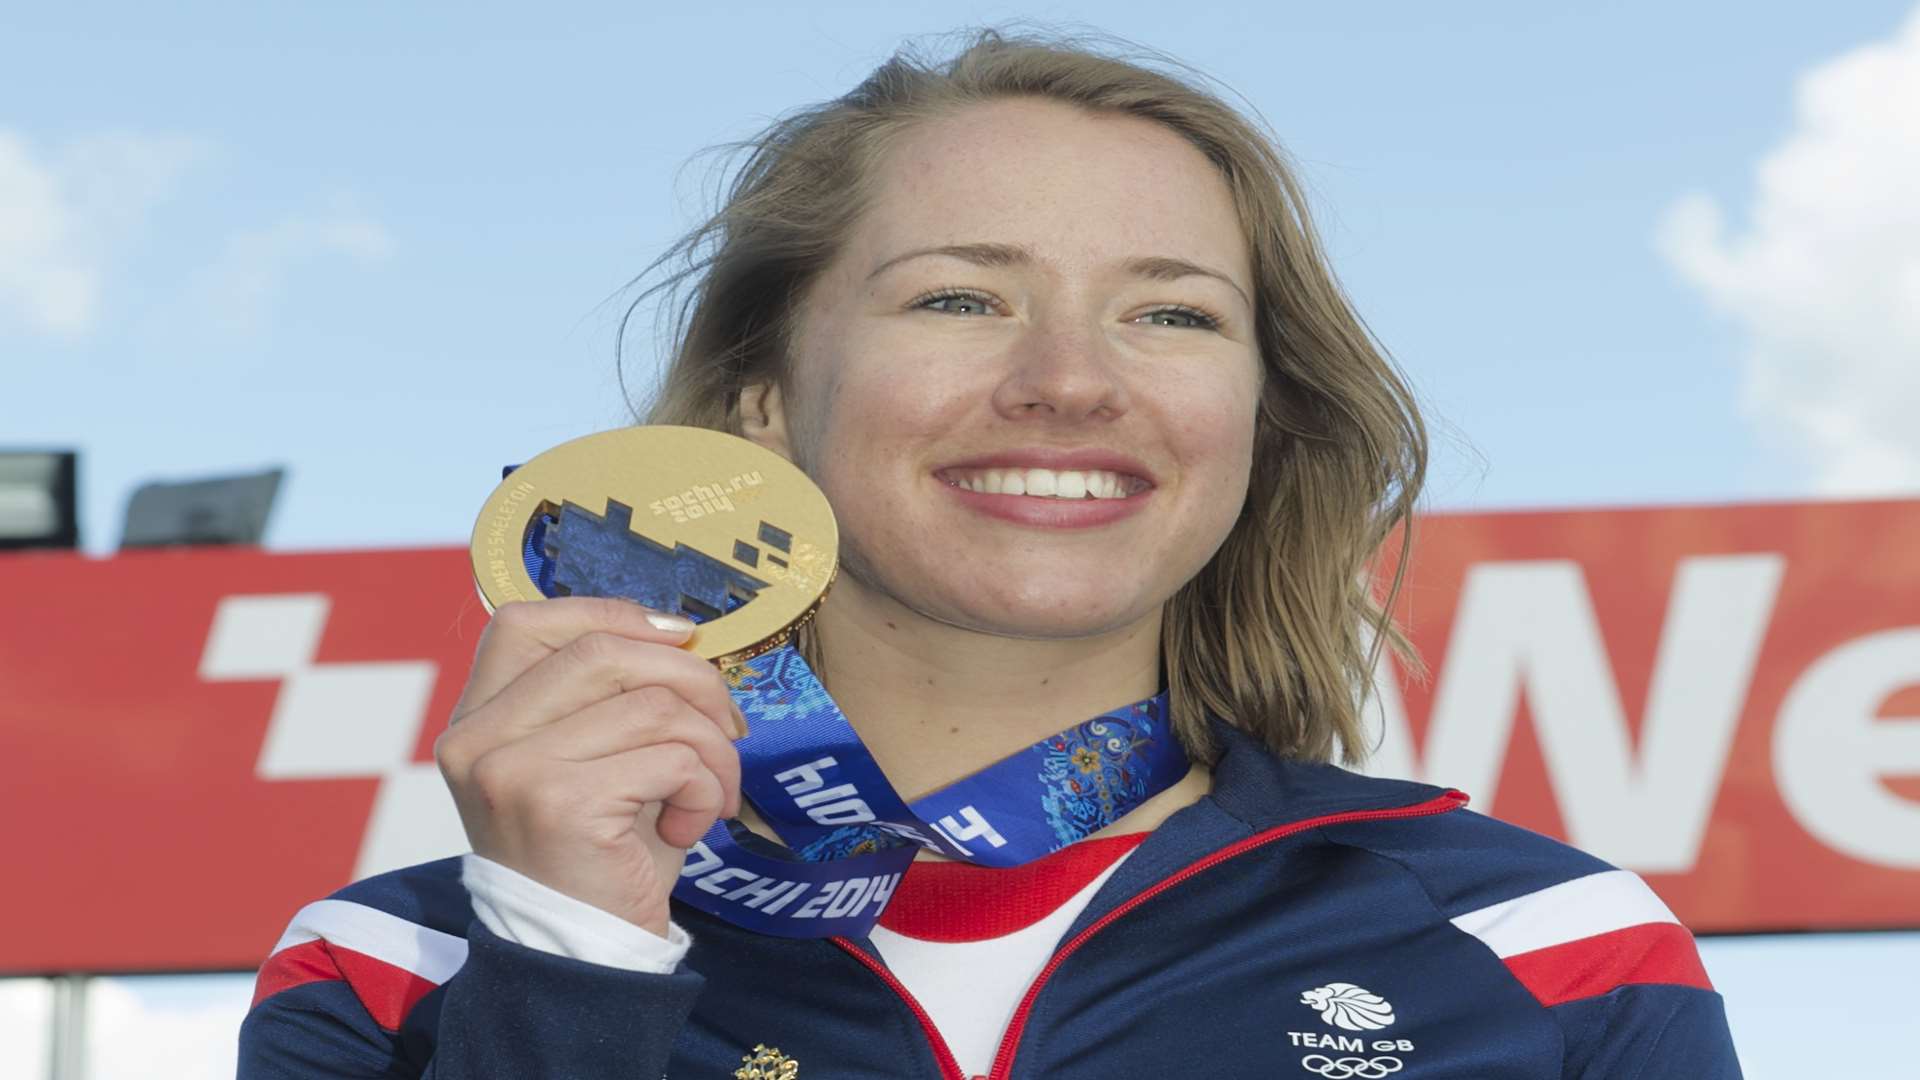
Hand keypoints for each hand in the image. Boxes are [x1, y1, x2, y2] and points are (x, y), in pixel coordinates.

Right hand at [435, 597, 743, 936]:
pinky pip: (673, 757)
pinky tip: (689, 827)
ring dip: (712, 746)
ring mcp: (511, 770)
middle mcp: (477, 739)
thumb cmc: (602, 853)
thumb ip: (610, 694)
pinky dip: (705, 788)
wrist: (585, 956)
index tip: (679, 639)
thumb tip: (677, 631)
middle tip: (727, 726)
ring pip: (654, 704)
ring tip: (711, 791)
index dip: (611, 615)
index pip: (525, 622)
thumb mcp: (594, 757)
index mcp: (476, 720)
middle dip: (691, 679)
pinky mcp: (560, 804)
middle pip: (603, 652)